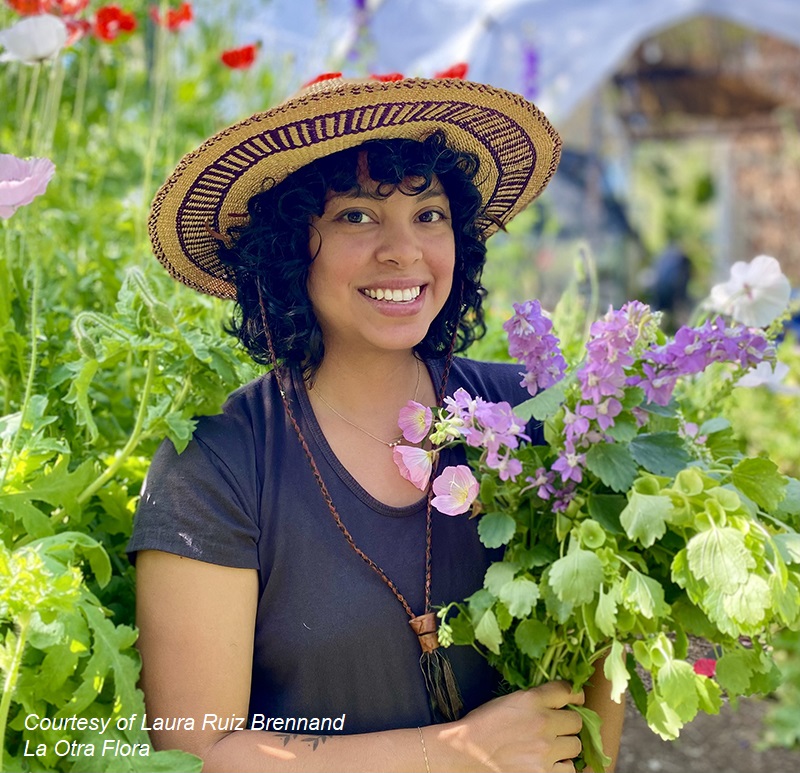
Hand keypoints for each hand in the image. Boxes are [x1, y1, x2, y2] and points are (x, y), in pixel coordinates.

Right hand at [439, 681, 583, 771]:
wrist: (466, 753)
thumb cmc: (482, 725)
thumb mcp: (508, 701)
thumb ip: (534, 699)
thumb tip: (558, 701)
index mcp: (531, 699)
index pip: (567, 690)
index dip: (574, 695)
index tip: (574, 699)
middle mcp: (543, 722)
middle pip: (576, 721)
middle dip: (568, 724)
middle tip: (557, 728)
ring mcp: (545, 751)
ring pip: (575, 746)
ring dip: (566, 746)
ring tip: (551, 748)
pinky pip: (569, 769)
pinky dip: (561, 767)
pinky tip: (548, 763)